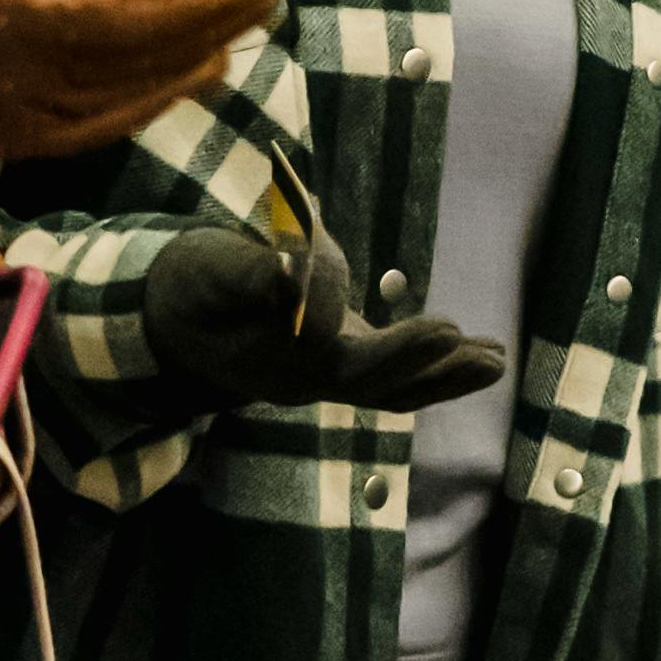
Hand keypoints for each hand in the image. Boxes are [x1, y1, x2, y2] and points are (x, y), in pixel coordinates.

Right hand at [0, 0, 281, 162]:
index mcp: (8, 23)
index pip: (127, 22)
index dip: (196, 7)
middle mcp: (21, 85)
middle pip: (140, 61)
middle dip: (211, 27)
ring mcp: (25, 124)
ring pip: (133, 97)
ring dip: (195, 60)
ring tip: (242, 26)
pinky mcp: (30, 144)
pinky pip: (111, 122)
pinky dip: (160, 95)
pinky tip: (200, 69)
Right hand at [140, 222, 508, 412]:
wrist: (164, 316)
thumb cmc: (189, 285)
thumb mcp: (213, 270)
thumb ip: (256, 276)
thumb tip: (301, 277)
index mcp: (280, 366)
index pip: (348, 363)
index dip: (400, 349)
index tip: (446, 326)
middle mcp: (306, 383)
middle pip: (379, 387)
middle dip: (434, 369)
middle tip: (487, 352)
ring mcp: (322, 378)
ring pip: (392, 390)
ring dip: (445, 379)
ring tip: (496, 360)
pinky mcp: (334, 362)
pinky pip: (390, 379)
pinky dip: (432, 370)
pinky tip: (471, 352)